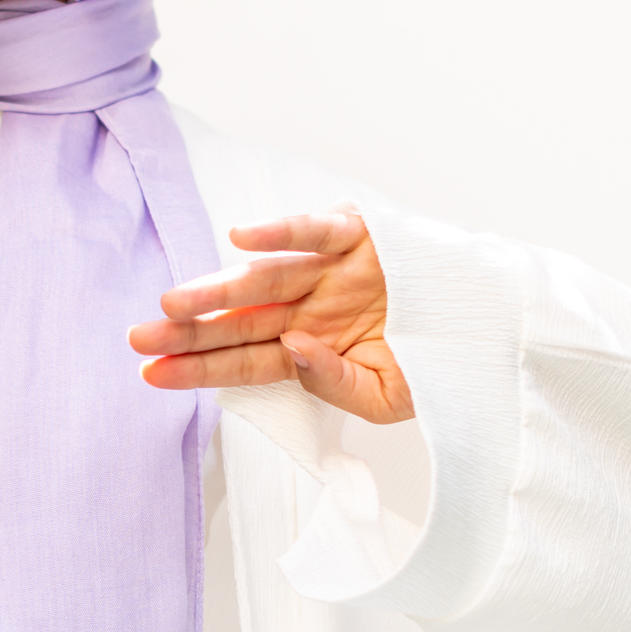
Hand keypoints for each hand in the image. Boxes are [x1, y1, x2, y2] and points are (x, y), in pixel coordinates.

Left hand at [128, 212, 415, 424]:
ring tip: (172, 303)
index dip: (197, 368)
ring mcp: (331, 270)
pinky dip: (281, 233)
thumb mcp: (387, 400)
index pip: (242, 361)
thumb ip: (334, 385)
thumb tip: (293, 352)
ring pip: (264, 278)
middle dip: (187, 330)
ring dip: (217, 289)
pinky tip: (239, 240)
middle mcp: (310, 307)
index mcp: (310, 348)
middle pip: (239, 320)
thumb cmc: (438, 367)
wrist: (493, 328)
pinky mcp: (359, 235)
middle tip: (137, 337)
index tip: (149, 376)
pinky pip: (315, 231)